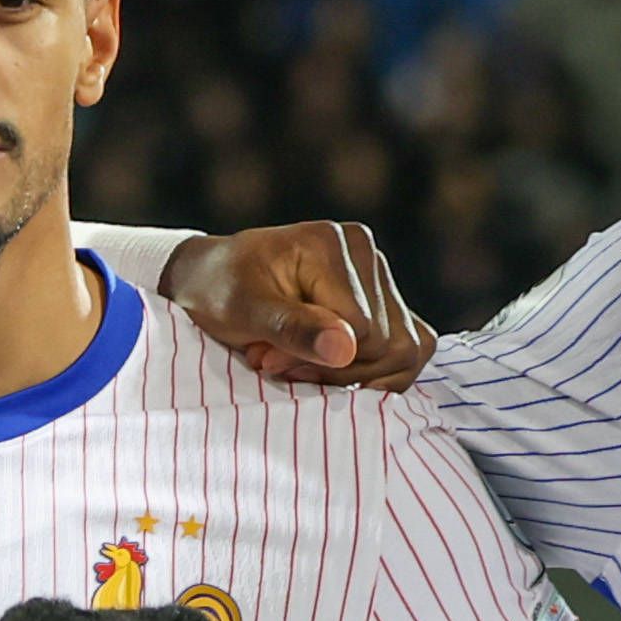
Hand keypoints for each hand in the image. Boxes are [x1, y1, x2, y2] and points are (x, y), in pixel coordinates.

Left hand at [161, 218, 432, 390]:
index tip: (268, 360)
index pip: (365, 331)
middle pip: (391, 345)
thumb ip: (294, 329)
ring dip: (354, 376)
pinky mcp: (384, 301)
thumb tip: (346, 348)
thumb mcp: (243, 310)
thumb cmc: (219, 291)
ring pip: (406, 352)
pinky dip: (374, 373)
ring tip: (298, 364)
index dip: (321, 361)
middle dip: (337, 371)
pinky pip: (409, 350)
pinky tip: (330, 368)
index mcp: (334, 244)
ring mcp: (380, 277)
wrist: (211, 279)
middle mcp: (367, 254)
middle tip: (278, 364)